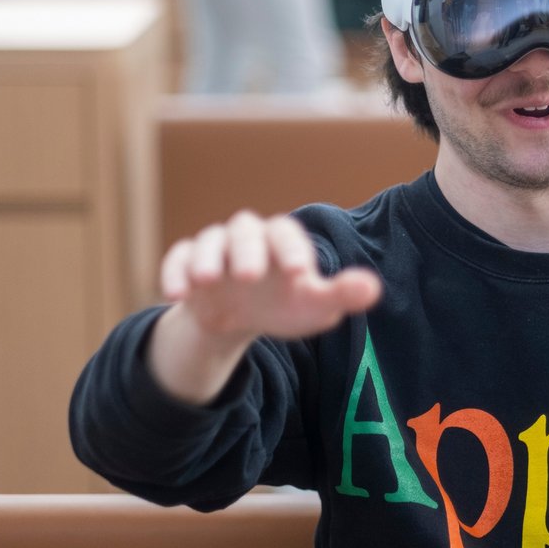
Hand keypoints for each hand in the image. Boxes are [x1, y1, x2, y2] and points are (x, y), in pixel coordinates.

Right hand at [150, 211, 381, 404]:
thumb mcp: (314, 304)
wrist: (239, 317)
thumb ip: (341, 294)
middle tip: (250, 276)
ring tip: (207, 282)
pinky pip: (177, 259)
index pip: (287, 233)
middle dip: (247, 251)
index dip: (293, 250)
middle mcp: (247, 237)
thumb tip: (373, 289)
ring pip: (208, 241)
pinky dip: (175, 273)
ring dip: (207, 259)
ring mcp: (214, 248)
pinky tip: (176, 294)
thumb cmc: (284, 303)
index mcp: (281, 241)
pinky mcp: (185, 263)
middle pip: (245, 230)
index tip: (300, 274)